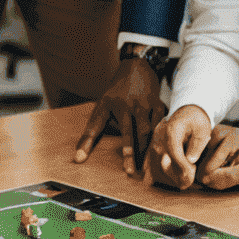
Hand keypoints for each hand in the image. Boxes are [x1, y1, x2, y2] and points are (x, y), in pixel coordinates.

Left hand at [73, 57, 166, 173]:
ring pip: (146, 130)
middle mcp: (126, 104)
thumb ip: (92, 131)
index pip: (96, 126)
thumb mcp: (102, 106)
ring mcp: (143, 103)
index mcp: (108, 104)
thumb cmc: (117, 93)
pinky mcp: (158, 103)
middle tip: (130, 172)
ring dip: (146, 149)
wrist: (136, 67)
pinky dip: (160, 137)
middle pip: (129, 133)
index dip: (87, 142)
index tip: (80, 158)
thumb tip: (78, 158)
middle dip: (130, 153)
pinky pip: (159, 124)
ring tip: (145, 167)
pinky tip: (160, 150)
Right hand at [146, 106, 210, 188]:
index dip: (182, 165)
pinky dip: (163, 174)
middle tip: (191, 176)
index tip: (192, 173)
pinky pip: (154, 165)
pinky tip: (172, 179)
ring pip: (157, 167)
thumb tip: (190, 160)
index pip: (174, 151)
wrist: (186, 111)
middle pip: (163, 162)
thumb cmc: (197, 121)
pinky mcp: (152, 148)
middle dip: (178, 174)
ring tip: (186, 175)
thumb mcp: (203, 129)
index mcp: (172, 128)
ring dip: (171, 177)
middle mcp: (159, 136)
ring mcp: (154, 142)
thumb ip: (197, 145)